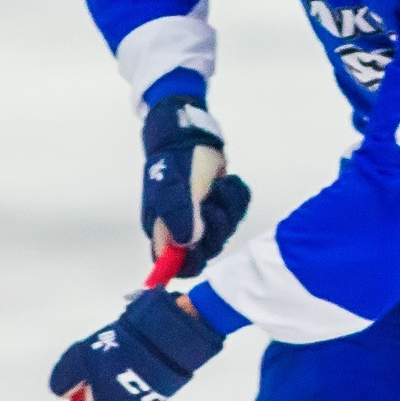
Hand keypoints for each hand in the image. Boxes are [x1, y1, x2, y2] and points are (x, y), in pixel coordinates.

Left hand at [47, 288, 225, 400]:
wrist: (164, 341)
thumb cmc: (119, 351)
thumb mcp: (81, 358)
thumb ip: (66, 379)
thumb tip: (61, 393)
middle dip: (95, 397)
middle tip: (91, 372)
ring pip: (121, 399)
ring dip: (114, 385)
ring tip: (117, 358)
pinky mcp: (161, 391)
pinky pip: (139, 389)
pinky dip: (132, 378)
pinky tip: (134, 358)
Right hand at [142, 95, 250, 276]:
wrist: (192, 136)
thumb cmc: (178, 160)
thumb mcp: (176, 187)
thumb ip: (180, 215)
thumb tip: (187, 244)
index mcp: (163, 228)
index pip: (172, 263)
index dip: (189, 262)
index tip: (201, 246)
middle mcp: (181, 228)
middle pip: (206, 250)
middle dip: (216, 227)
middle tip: (212, 204)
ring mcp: (201, 218)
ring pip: (224, 231)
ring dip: (228, 208)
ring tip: (219, 187)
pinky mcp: (219, 206)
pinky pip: (235, 214)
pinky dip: (236, 199)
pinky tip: (227, 183)